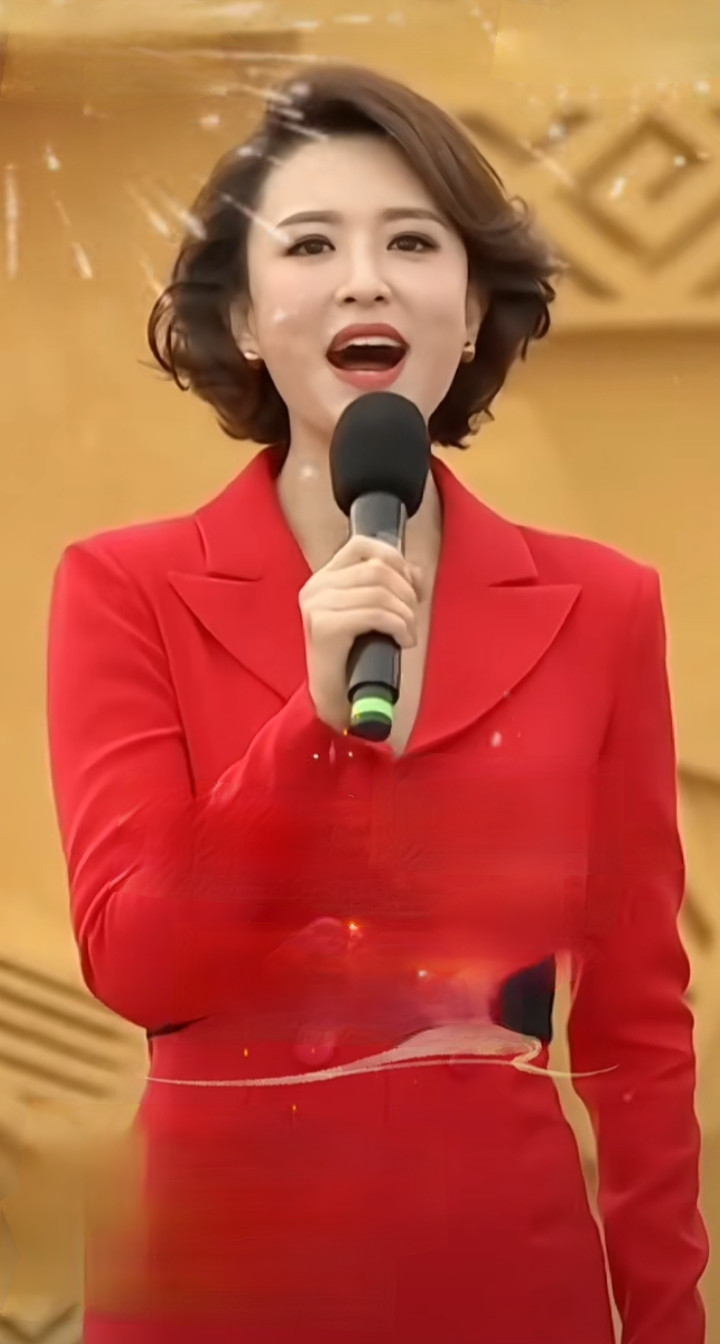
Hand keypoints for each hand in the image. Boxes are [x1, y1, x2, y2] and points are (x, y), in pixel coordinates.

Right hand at [299, 535, 422, 733]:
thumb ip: (392, 587)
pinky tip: (403, 641)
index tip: (413, 587)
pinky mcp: (324, 627)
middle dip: (407, 592)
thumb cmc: (355, 657)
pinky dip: (399, 625)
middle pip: (377, 568)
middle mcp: (315, 587)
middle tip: (413, 619)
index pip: (363, 545)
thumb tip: (416, 571)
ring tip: (409, 633)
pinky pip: (374, 614)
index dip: (396, 560)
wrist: (333, 699)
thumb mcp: (374, 614)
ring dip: (405, 613)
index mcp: (324, 577)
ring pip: (379, 591)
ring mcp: (316, 606)